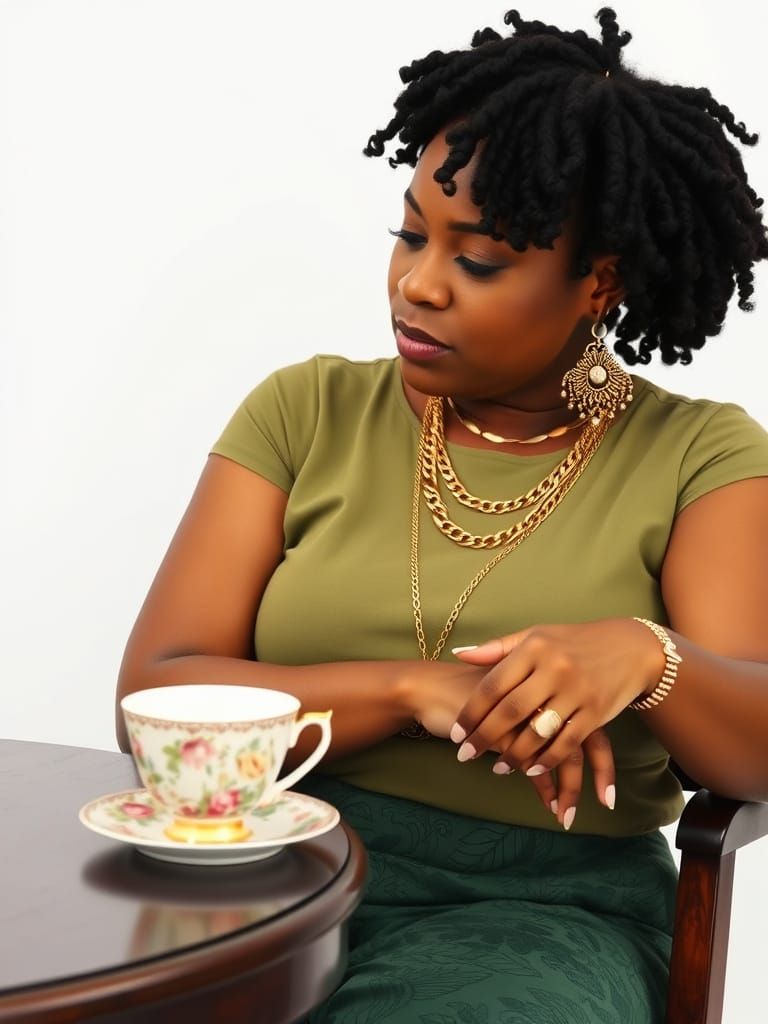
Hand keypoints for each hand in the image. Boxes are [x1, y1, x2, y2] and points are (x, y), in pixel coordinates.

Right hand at [403, 660, 608, 823]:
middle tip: (603, 804)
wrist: (430, 688)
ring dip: (570, 789)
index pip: (591, 719)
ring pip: (562, 754)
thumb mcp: (509, 696)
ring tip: (567, 815)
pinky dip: (543, 787)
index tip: (608, 788)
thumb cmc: (471, 693)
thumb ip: (536, 713)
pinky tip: (546, 803)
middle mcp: (545, 694)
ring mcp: (527, 714)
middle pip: (584, 737)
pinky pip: (534, 765)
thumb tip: (562, 744)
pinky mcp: (507, 732)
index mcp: (551, 682)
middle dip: (597, 775)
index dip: (603, 757)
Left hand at [450, 618, 663, 828]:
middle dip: (484, 737)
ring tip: (496, 768)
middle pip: (510, 711)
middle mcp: (555, 668)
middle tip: (465, 755)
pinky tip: (531, 770)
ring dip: (514, 755)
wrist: (631, 647)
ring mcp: (577, 691)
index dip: (472, 712)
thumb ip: (498, 648)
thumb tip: (460, 654)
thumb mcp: (536, 636)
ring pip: (537, 732)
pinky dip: (547, 760)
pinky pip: (567, 743)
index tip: (457, 733)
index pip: (494, 684)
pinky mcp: (597, 712)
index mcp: (534, 647)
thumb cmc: (574, 641)